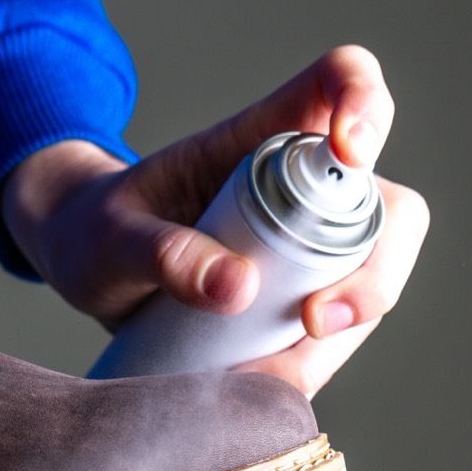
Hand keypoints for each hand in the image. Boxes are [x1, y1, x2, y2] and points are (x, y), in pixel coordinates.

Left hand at [2, 45, 428, 395]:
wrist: (83, 270)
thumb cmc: (97, 231)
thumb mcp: (110, 238)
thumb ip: (159, 252)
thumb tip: (238, 288)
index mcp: (257, 139)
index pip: (339, 84)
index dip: (364, 104)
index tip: (348, 151)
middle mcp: (301, 189)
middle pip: (388, 212)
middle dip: (373, 273)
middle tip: (314, 322)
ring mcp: (307, 248)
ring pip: (371, 284)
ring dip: (340, 338)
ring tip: (261, 373)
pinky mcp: (297, 301)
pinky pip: (335, 337)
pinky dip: (309, 367)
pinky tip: (260, 386)